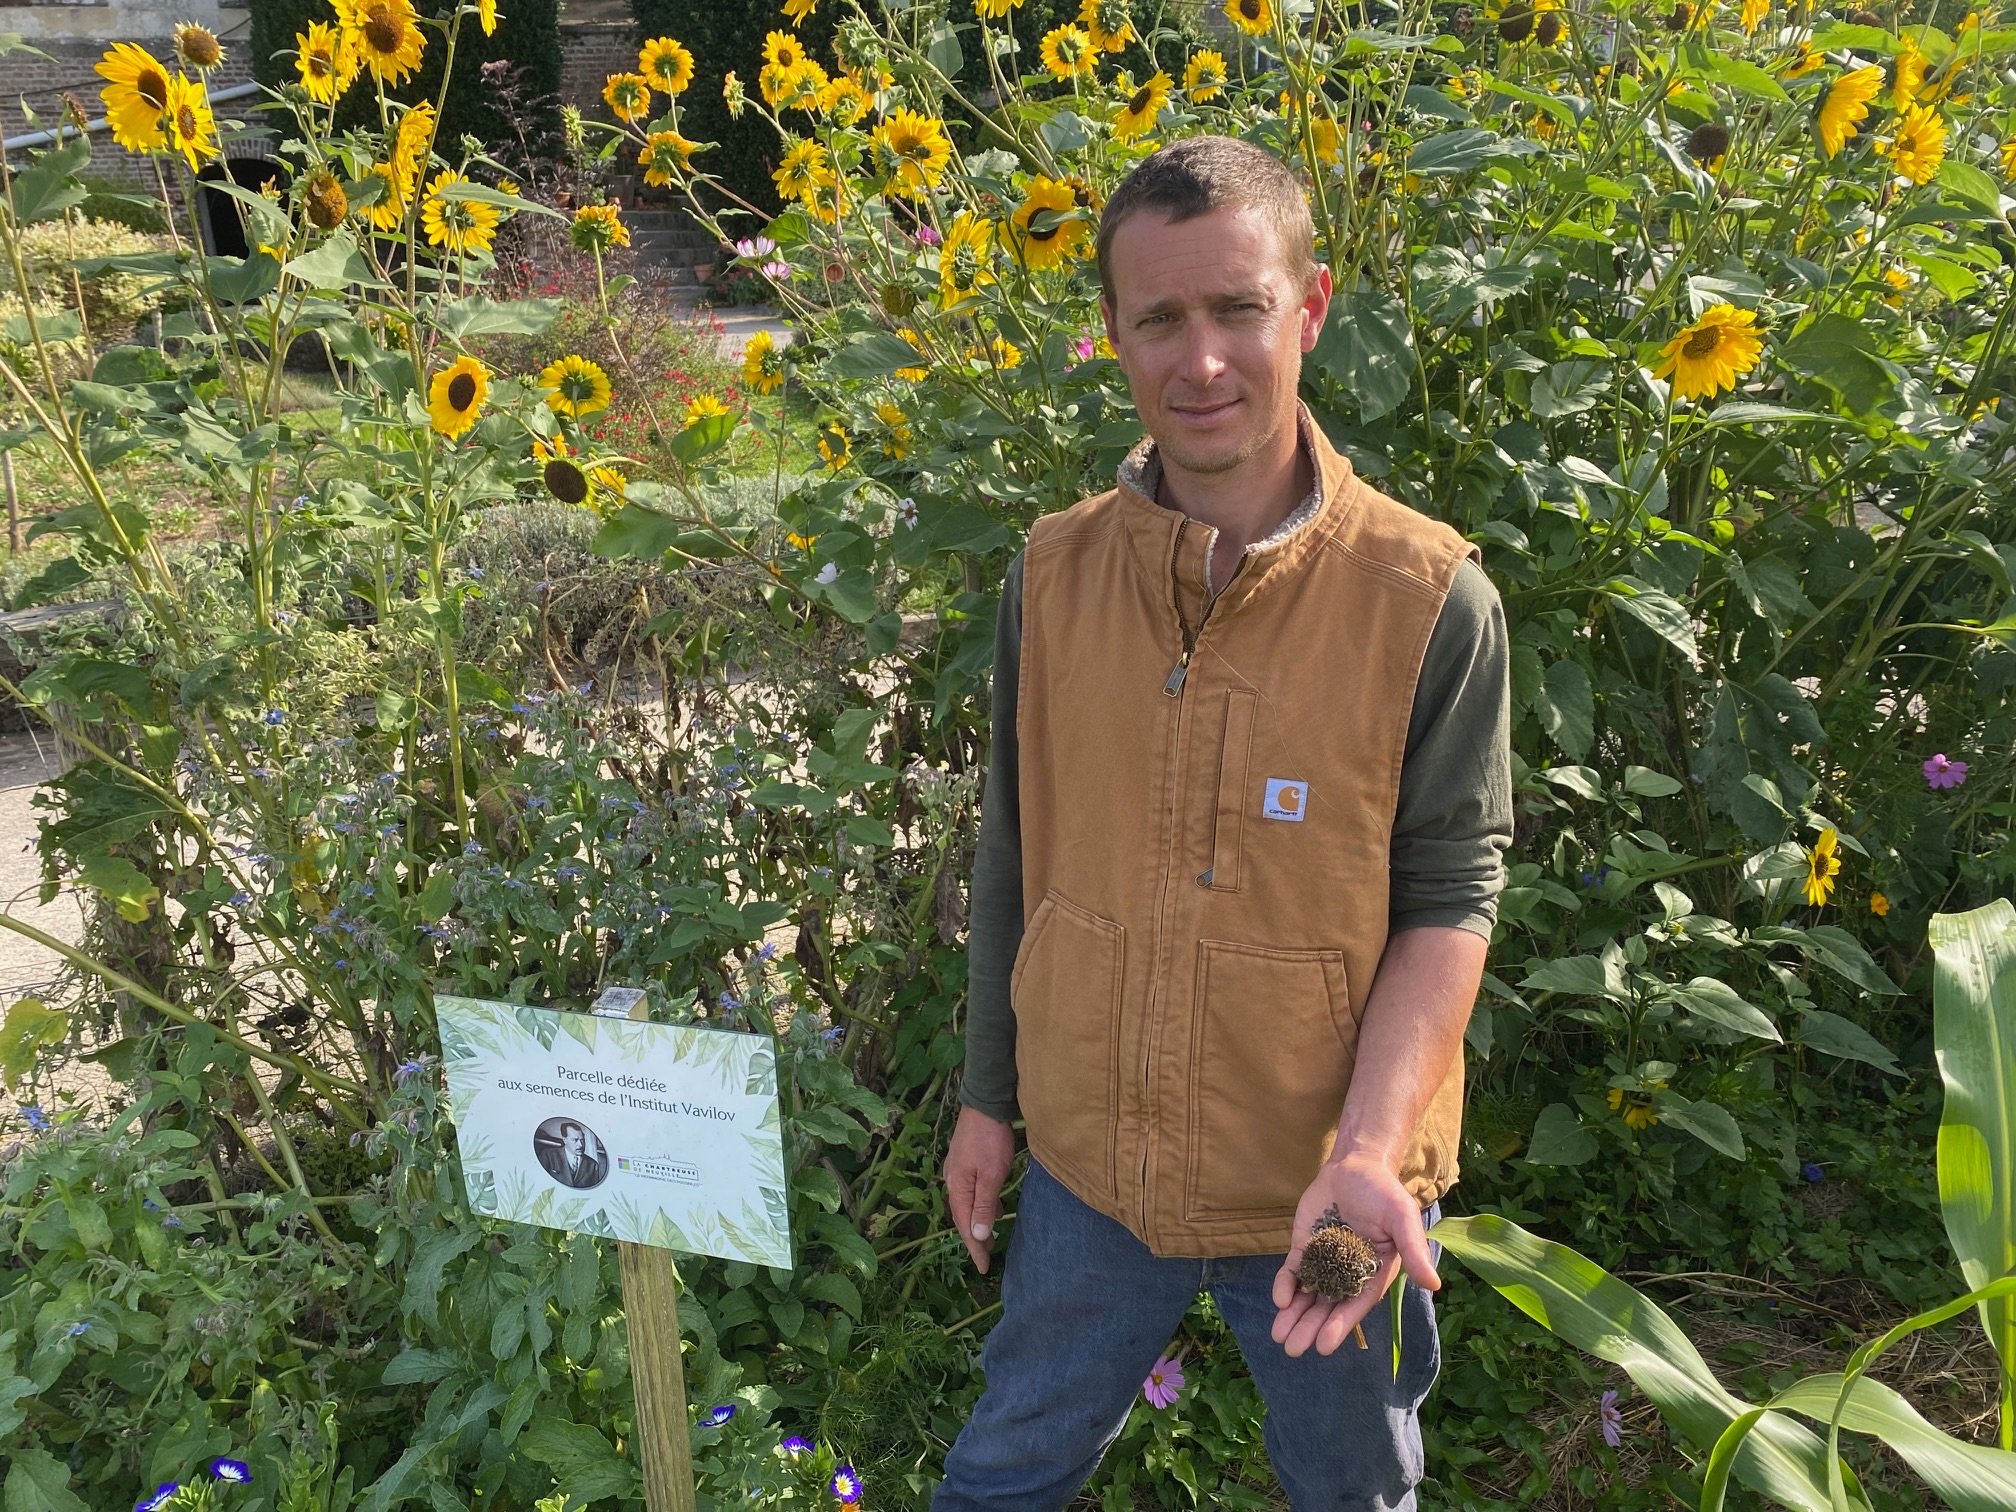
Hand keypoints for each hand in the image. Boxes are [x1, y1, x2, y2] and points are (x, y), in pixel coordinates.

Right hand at [944, 1105, 1015, 1272]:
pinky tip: (992, 1206)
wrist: (984, 1105)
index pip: (966, 1227)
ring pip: (966, 1204)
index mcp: (958, 1188)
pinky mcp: (964, 1162)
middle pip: (962, 1217)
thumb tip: (978, 1235)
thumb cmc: (990, 1140)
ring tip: (991, 1235)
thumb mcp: (992, 1175)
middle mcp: (952, 1182)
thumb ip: (985, 1205)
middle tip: (988, 1256)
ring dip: (977, 1222)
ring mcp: (957, 1171)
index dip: (975, 1248)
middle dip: (974, 1238)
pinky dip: (980, 1205)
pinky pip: (970, 1192)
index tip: (984, 1267)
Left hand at [1269, 1151, 1440, 1357]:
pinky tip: (1279, 1300)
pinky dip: (1286, 1285)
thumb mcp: (1401, 1218)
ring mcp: (1325, 1262)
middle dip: (1310, 1327)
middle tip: (1293, 1349)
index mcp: (1375, 1273)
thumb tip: (1434, 1285)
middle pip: (1328, 1306)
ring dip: (1295, 1316)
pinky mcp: (1306, 1248)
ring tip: (1280, 1337)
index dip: (1341, 1325)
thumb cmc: (1383, 1193)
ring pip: (1309, 1294)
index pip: (1356, 1304)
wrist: (1355, 1165)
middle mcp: (1349, 1274)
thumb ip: (1414, 1250)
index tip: (1324, 1346)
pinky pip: (1294, 1271)